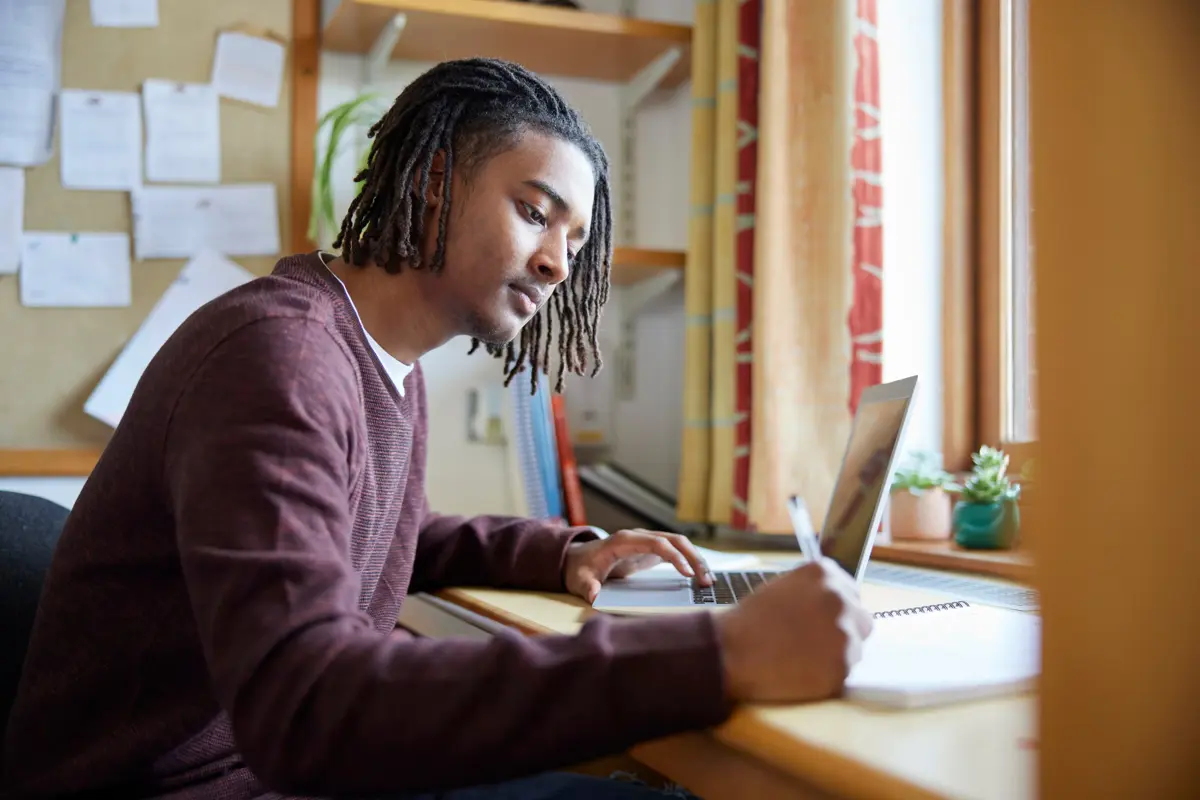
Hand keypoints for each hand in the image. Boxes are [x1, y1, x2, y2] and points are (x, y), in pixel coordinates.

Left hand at [563, 528, 713, 602]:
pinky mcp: (651, 551)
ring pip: (679, 544)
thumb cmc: (581, 569)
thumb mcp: (580, 580)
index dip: (674, 557)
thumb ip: (588, 586)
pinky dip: (690, 562)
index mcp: (624, 541)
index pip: (657, 543)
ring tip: (708, 581)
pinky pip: (676, 552)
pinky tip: (700, 577)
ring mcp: (647, 542)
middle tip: (706, 581)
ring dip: (696, 560)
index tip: (688, 574)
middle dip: (693, 558)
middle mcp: (639, 537)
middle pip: (674, 540)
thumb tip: (594, 595)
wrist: (578, 560)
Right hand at [715, 558, 873, 703]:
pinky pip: (843, 673)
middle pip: (860, 619)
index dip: (835, 609)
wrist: (731, 650)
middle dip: (843, 630)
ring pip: (854, 648)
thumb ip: (814, 591)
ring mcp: (844, 633)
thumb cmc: (750, 620)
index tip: (819, 620)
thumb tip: (833, 604)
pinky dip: (827, 676)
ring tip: (802, 658)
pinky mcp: (842, 667)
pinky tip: (801, 672)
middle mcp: (841, 599)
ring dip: (835, 654)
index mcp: (825, 574)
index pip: (851, 592)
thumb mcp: (784, 588)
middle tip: (814, 642)